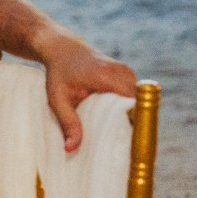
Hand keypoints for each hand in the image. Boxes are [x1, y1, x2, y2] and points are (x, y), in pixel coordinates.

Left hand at [36, 37, 138, 151]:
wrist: (62, 48)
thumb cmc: (58, 74)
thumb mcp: (57, 99)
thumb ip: (67, 123)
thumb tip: (70, 149)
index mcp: (107, 77)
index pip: (132, 106)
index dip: (134, 125)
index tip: (129, 143)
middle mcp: (122, 72)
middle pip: (138, 104)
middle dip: (133, 123)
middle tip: (124, 143)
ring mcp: (127, 70)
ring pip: (138, 99)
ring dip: (131, 114)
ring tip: (121, 132)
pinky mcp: (127, 72)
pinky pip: (134, 93)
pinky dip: (128, 105)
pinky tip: (118, 117)